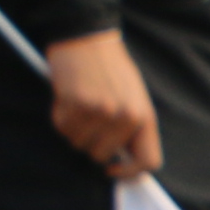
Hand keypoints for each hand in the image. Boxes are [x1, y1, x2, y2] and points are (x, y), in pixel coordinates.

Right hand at [42, 30, 157, 180]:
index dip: (129, 172)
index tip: (113, 169)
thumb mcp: (134, 98)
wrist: (86, 37)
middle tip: (88, 123)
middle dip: (92, 144)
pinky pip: (63, 128)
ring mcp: (100, 112)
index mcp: (145, 117)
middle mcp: (125, 117)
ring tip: (79, 106)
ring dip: (75, 130)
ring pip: (79, 143)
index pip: (148, 162)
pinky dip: (61, 117)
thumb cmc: (110, 68)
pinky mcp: (75, 104)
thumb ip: (133, 128)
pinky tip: (68, 99)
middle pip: (102, 156)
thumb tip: (124, 161)